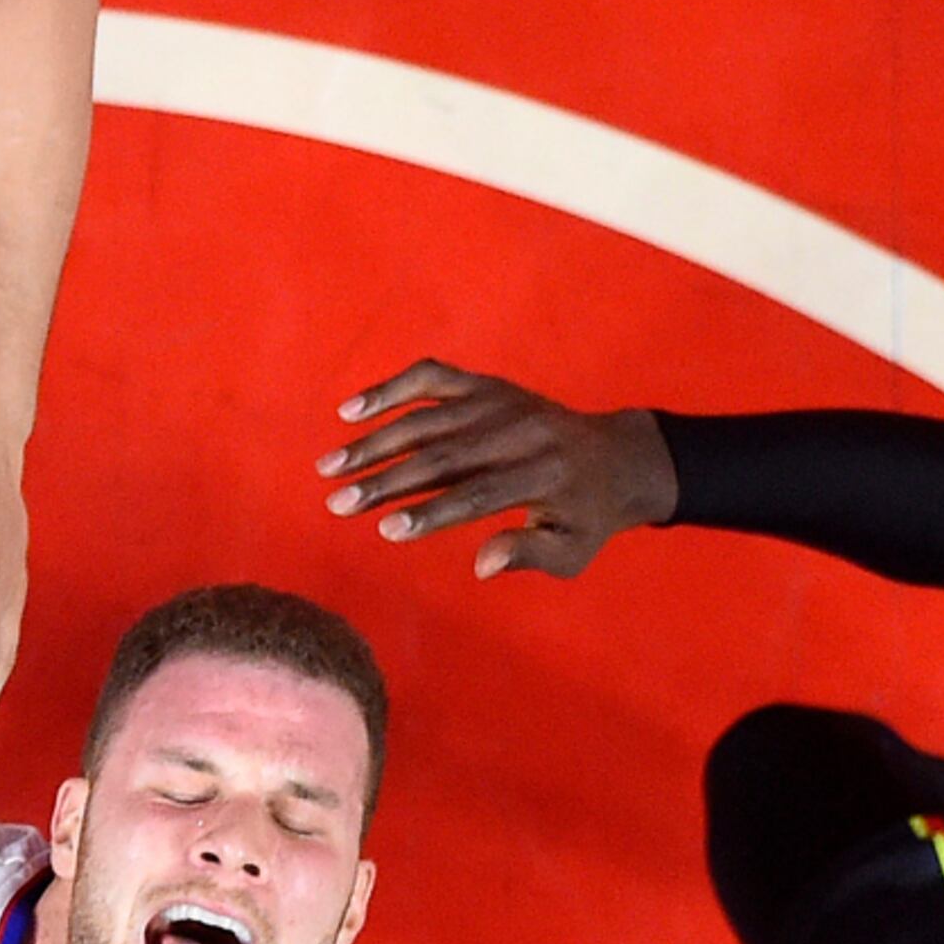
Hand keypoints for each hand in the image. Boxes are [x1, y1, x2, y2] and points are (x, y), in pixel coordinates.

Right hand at [316, 364, 676, 572]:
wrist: (615, 455)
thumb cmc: (585, 516)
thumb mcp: (572, 550)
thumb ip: (529, 554)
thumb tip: (481, 566)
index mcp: (547, 474)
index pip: (481, 493)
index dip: (433, 512)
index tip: (386, 530)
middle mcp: (523, 430)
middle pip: (444, 454)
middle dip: (386, 479)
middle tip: (337, 503)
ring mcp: (501, 400)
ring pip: (428, 417)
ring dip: (373, 441)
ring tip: (328, 467)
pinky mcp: (486, 384)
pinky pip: (431, 378)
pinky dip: (390, 390)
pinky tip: (350, 411)